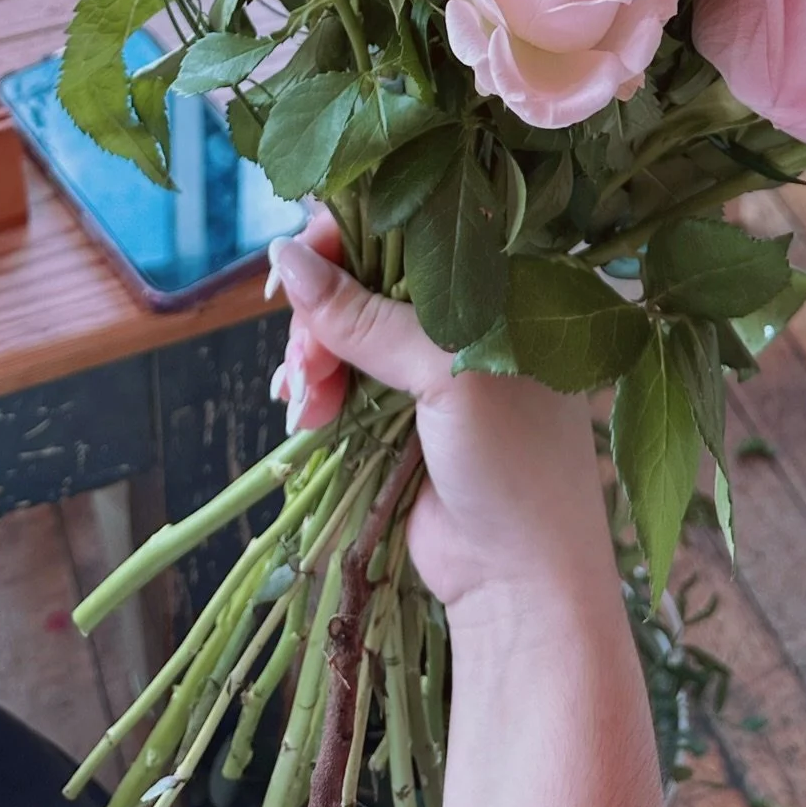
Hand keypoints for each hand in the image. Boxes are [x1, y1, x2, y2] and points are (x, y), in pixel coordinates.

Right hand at [270, 216, 672, 806]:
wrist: (520, 584)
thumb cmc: (513, 464)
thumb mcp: (446, 374)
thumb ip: (368, 315)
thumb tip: (284, 253)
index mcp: (504, 282)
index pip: (412, 222)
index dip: (348, 234)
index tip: (299, 264)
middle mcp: (468, 312)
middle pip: (366, 275)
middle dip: (322, 312)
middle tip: (309, 364)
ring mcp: (431, 365)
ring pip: (344, 327)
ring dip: (312, 358)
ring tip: (307, 404)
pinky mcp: (400, 412)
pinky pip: (341, 377)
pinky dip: (314, 388)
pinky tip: (301, 412)